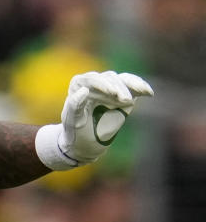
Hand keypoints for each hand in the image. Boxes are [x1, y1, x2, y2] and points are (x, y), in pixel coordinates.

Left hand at [36, 71, 152, 169]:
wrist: (84, 143)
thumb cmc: (75, 131)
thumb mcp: (72, 121)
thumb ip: (74, 105)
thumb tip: (84, 90)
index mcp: (79, 85)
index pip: (92, 80)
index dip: (103, 84)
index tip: (112, 93)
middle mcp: (94, 83)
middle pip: (109, 78)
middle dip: (119, 88)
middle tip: (126, 101)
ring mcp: (109, 88)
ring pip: (122, 79)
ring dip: (132, 85)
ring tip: (142, 92)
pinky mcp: (122, 95)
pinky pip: (132, 86)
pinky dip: (140, 87)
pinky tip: (148, 93)